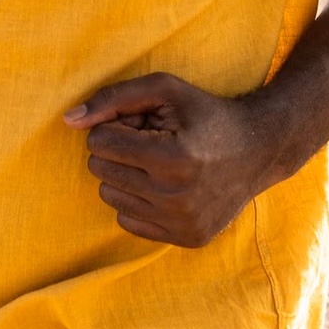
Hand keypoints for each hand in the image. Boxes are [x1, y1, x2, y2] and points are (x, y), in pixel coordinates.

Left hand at [64, 72, 289, 247]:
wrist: (259, 151)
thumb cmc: (205, 114)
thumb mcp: (164, 90)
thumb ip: (112, 98)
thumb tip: (69, 120)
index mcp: (173, 158)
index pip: (99, 142)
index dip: (115, 126)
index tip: (140, 124)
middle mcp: (177, 197)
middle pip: (100, 170)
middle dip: (117, 151)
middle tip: (150, 142)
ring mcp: (182, 223)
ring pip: (109, 196)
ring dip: (124, 175)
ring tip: (158, 163)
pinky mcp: (186, 238)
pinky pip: (126, 220)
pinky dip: (137, 200)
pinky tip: (164, 186)